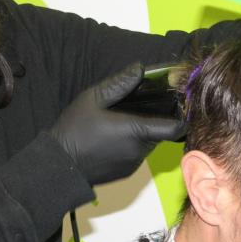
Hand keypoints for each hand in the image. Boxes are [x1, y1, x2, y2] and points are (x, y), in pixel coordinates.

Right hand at [50, 63, 185, 185]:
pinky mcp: (126, 173)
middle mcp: (140, 150)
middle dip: (154, 120)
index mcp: (137, 130)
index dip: (180, 116)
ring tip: (122, 122)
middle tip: (139, 107)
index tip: (176, 105)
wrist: (59, 165)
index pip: (175, 128)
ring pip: (148, 144)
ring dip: (142, 133)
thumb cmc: (75, 129)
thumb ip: (119, 84)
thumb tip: (140, 68)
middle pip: (160, 133)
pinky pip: (137, 155)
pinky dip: (132, 146)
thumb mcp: (93, 99)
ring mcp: (134, 164)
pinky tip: (113, 139)